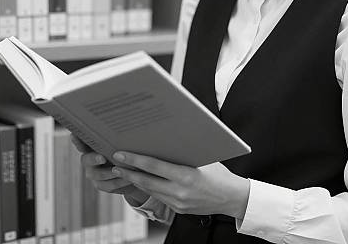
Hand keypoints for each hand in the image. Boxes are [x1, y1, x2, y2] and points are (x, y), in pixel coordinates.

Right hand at [70, 135, 149, 206]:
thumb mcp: (123, 141)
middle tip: (102, 157)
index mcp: (93, 146)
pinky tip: (128, 179)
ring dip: (110, 172)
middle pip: (86, 159)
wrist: (134, 171)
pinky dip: (118, 183)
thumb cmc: (127, 150)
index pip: (82, 142)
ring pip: (97, 174)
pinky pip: (107, 185)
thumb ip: (119, 135)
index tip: (75, 135)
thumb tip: (127, 114)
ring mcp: (94, 173)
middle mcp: (90, 160)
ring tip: (122, 168)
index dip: (77, 140)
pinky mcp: (101, 185)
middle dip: (94, 158)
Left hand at [110, 151, 249, 218]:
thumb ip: (183, 152)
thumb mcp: (203, 158)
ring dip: (135, 181)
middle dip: (128, 172)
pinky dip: (149, 188)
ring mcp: (178, 203)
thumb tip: (164, 138)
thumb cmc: (219, 172)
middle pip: (146, 181)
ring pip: (150, 190)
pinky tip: (141, 180)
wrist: (232, 198)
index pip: (154, 166)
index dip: (135, 160)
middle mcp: (180, 191)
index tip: (121, 155)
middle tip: (115, 163)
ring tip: (123, 171)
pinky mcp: (178, 210)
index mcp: (186, 175)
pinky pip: (159, 197)